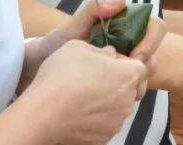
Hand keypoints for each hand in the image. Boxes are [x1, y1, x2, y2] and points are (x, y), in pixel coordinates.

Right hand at [27, 40, 147, 144]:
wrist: (42, 113)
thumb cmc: (62, 75)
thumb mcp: (80, 46)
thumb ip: (102, 49)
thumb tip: (110, 54)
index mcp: (128, 75)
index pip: (140, 67)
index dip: (125, 63)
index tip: (108, 62)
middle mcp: (128, 101)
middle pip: (131, 89)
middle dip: (119, 83)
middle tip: (96, 79)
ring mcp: (116, 122)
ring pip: (118, 108)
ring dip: (107, 101)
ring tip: (82, 96)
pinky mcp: (103, 139)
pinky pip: (105, 124)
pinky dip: (96, 119)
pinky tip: (78, 112)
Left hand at [28, 0, 164, 90]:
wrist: (38, 70)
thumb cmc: (56, 44)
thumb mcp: (74, 27)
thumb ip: (94, 10)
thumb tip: (123, 1)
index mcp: (123, 28)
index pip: (154, 28)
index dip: (150, 41)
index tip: (135, 55)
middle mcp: (126, 48)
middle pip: (153, 55)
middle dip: (144, 67)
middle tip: (126, 78)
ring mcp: (120, 69)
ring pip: (144, 77)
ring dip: (136, 85)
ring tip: (116, 92)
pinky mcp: (113, 88)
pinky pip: (130, 93)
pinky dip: (125, 97)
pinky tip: (109, 100)